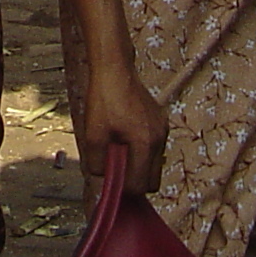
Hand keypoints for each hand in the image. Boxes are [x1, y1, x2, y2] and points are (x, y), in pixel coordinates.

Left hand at [73, 61, 168, 194]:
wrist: (114, 68)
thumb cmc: (104, 99)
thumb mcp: (93, 134)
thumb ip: (98, 163)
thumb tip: (103, 176)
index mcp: (144, 143)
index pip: (140, 186)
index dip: (123, 188)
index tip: (111, 180)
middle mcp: (159, 138)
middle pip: (153, 180)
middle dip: (134, 181)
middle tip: (115, 169)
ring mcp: (162, 129)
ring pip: (154, 164)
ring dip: (138, 165)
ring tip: (118, 150)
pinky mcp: (160, 121)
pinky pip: (154, 148)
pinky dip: (142, 151)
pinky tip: (124, 138)